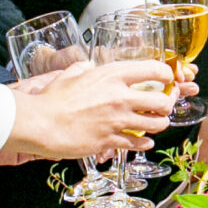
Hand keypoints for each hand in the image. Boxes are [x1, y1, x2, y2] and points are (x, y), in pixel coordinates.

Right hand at [0, 60, 169, 164]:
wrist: (40, 123)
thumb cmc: (52, 99)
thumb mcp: (71, 74)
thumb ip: (84, 67)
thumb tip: (88, 64)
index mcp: (112, 75)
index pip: (154, 69)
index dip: (167, 75)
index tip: (167, 79)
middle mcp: (120, 96)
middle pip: (163, 101)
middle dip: (167, 104)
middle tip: (163, 106)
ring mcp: (118, 120)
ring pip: (157, 124)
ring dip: (160, 124)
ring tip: (156, 123)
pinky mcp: (111, 140)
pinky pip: (139, 143)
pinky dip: (144, 143)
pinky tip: (144, 141)